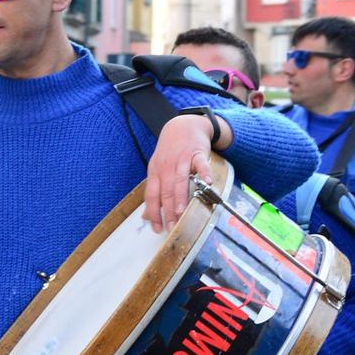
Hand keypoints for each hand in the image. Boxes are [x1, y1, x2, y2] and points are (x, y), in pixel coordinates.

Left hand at [144, 114, 215, 233]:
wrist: (182, 126)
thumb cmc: (169, 152)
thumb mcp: (157, 169)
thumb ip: (154, 191)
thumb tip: (146, 216)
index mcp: (155, 172)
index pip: (151, 196)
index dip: (153, 212)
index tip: (157, 228)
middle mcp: (166, 167)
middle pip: (165, 191)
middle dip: (167, 211)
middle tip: (171, 227)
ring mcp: (181, 159)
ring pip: (179, 180)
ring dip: (181, 197)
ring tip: (182, 212)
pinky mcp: (196, 153)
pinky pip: (200, 164)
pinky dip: (204, 173)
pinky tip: (208, 182)